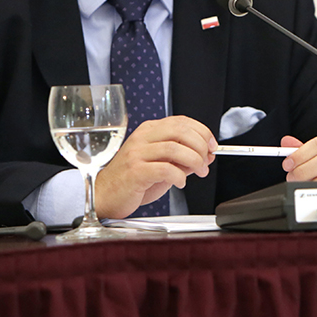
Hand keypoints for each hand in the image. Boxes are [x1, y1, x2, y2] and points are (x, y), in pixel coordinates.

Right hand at [94, 116, 216, 217]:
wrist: (104, 195)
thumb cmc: (132, 180)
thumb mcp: (161, 164)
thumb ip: (183, 158)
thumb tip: (207, 155)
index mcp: (149, 131)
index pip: (181, 121)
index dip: (202, 132)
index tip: (212, 145)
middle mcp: (142, 138)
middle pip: (180, 131)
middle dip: (201, 145)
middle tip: (207, 160)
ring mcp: (137, 154)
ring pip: (175, 148)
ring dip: (195, 161)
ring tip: (199, 172)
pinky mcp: (135, 172)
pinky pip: (166, 169)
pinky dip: (180, 176)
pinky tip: (181, 182)